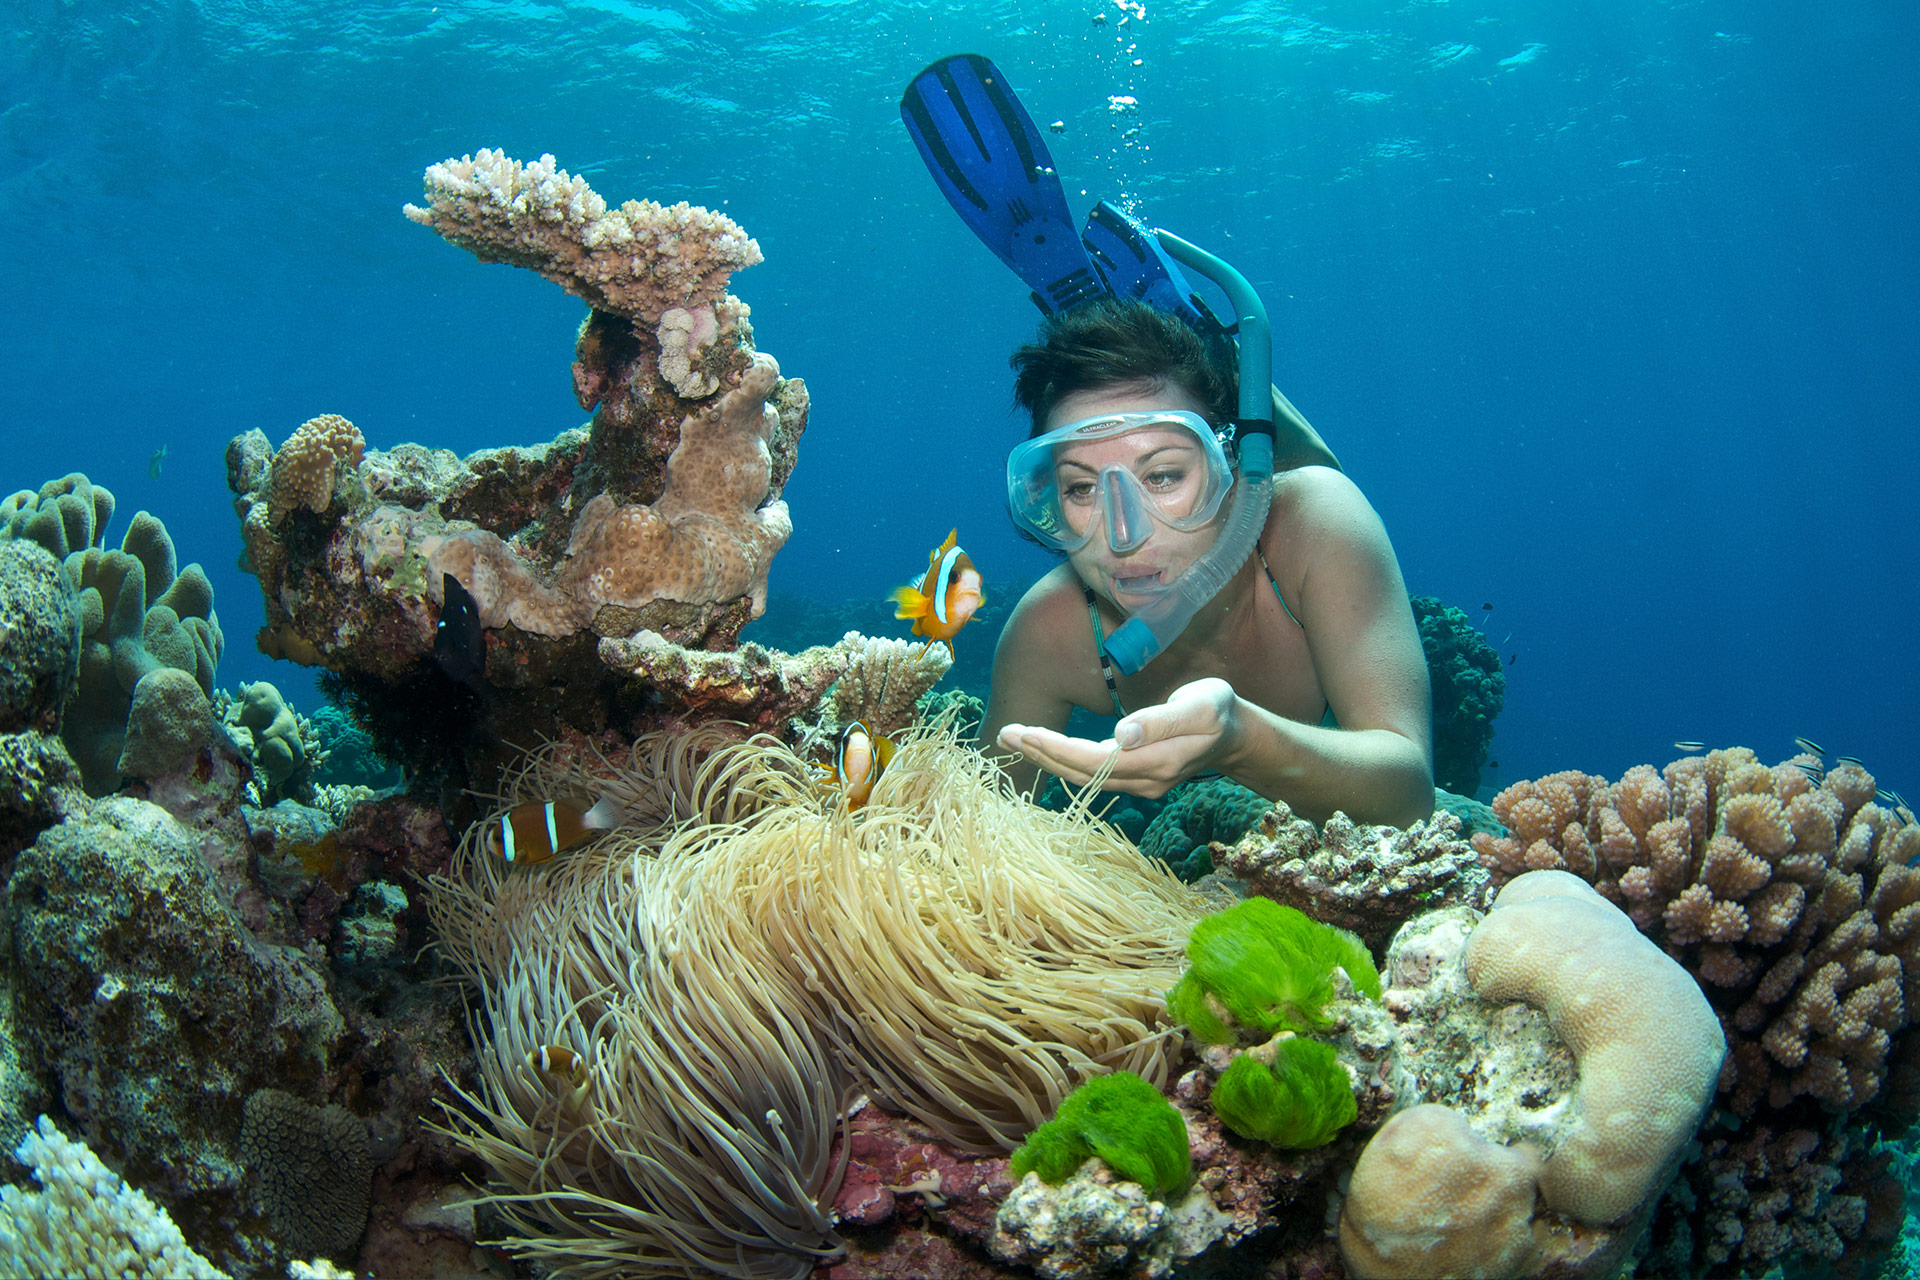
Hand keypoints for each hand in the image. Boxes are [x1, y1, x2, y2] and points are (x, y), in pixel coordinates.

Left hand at [995, 678, 1241, 798]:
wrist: (1238, 736)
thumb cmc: (1219, 711)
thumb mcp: (1200, 706)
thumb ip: (1161, 720)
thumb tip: (1121, 734)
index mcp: (1158, 761)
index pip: (1095, 761)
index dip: (1057, 749)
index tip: (1025, 733)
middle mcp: (1145, 780)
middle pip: (1082, 773)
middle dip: (1041, 754)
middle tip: (1004, 734)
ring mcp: (1141, 784)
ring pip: (1084, 777)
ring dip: (1048, 758)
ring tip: (1013, 739)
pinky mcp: (1137, 778)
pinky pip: (1093, 775)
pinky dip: (1064, 761)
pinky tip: (1044, 749)